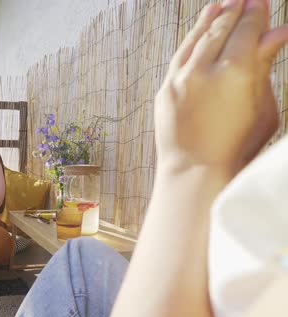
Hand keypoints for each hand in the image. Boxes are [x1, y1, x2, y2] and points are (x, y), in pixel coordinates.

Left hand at [155, 0, 287, 172]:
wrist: (195, 174)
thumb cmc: (239, 148)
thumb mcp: (263, 107)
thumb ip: (264, 66)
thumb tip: (277, 32)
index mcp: (235, 73)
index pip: (246, 32)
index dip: (255, 15)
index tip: (261, 1)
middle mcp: (203, 70)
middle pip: (220, 30)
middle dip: (234, 11)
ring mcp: (179, 80)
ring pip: (195, 40)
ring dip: (209, 19)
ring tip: (221, 5)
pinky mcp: (165, 90)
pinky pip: (179, 57)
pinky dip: (190, 41)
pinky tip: (198, 31)